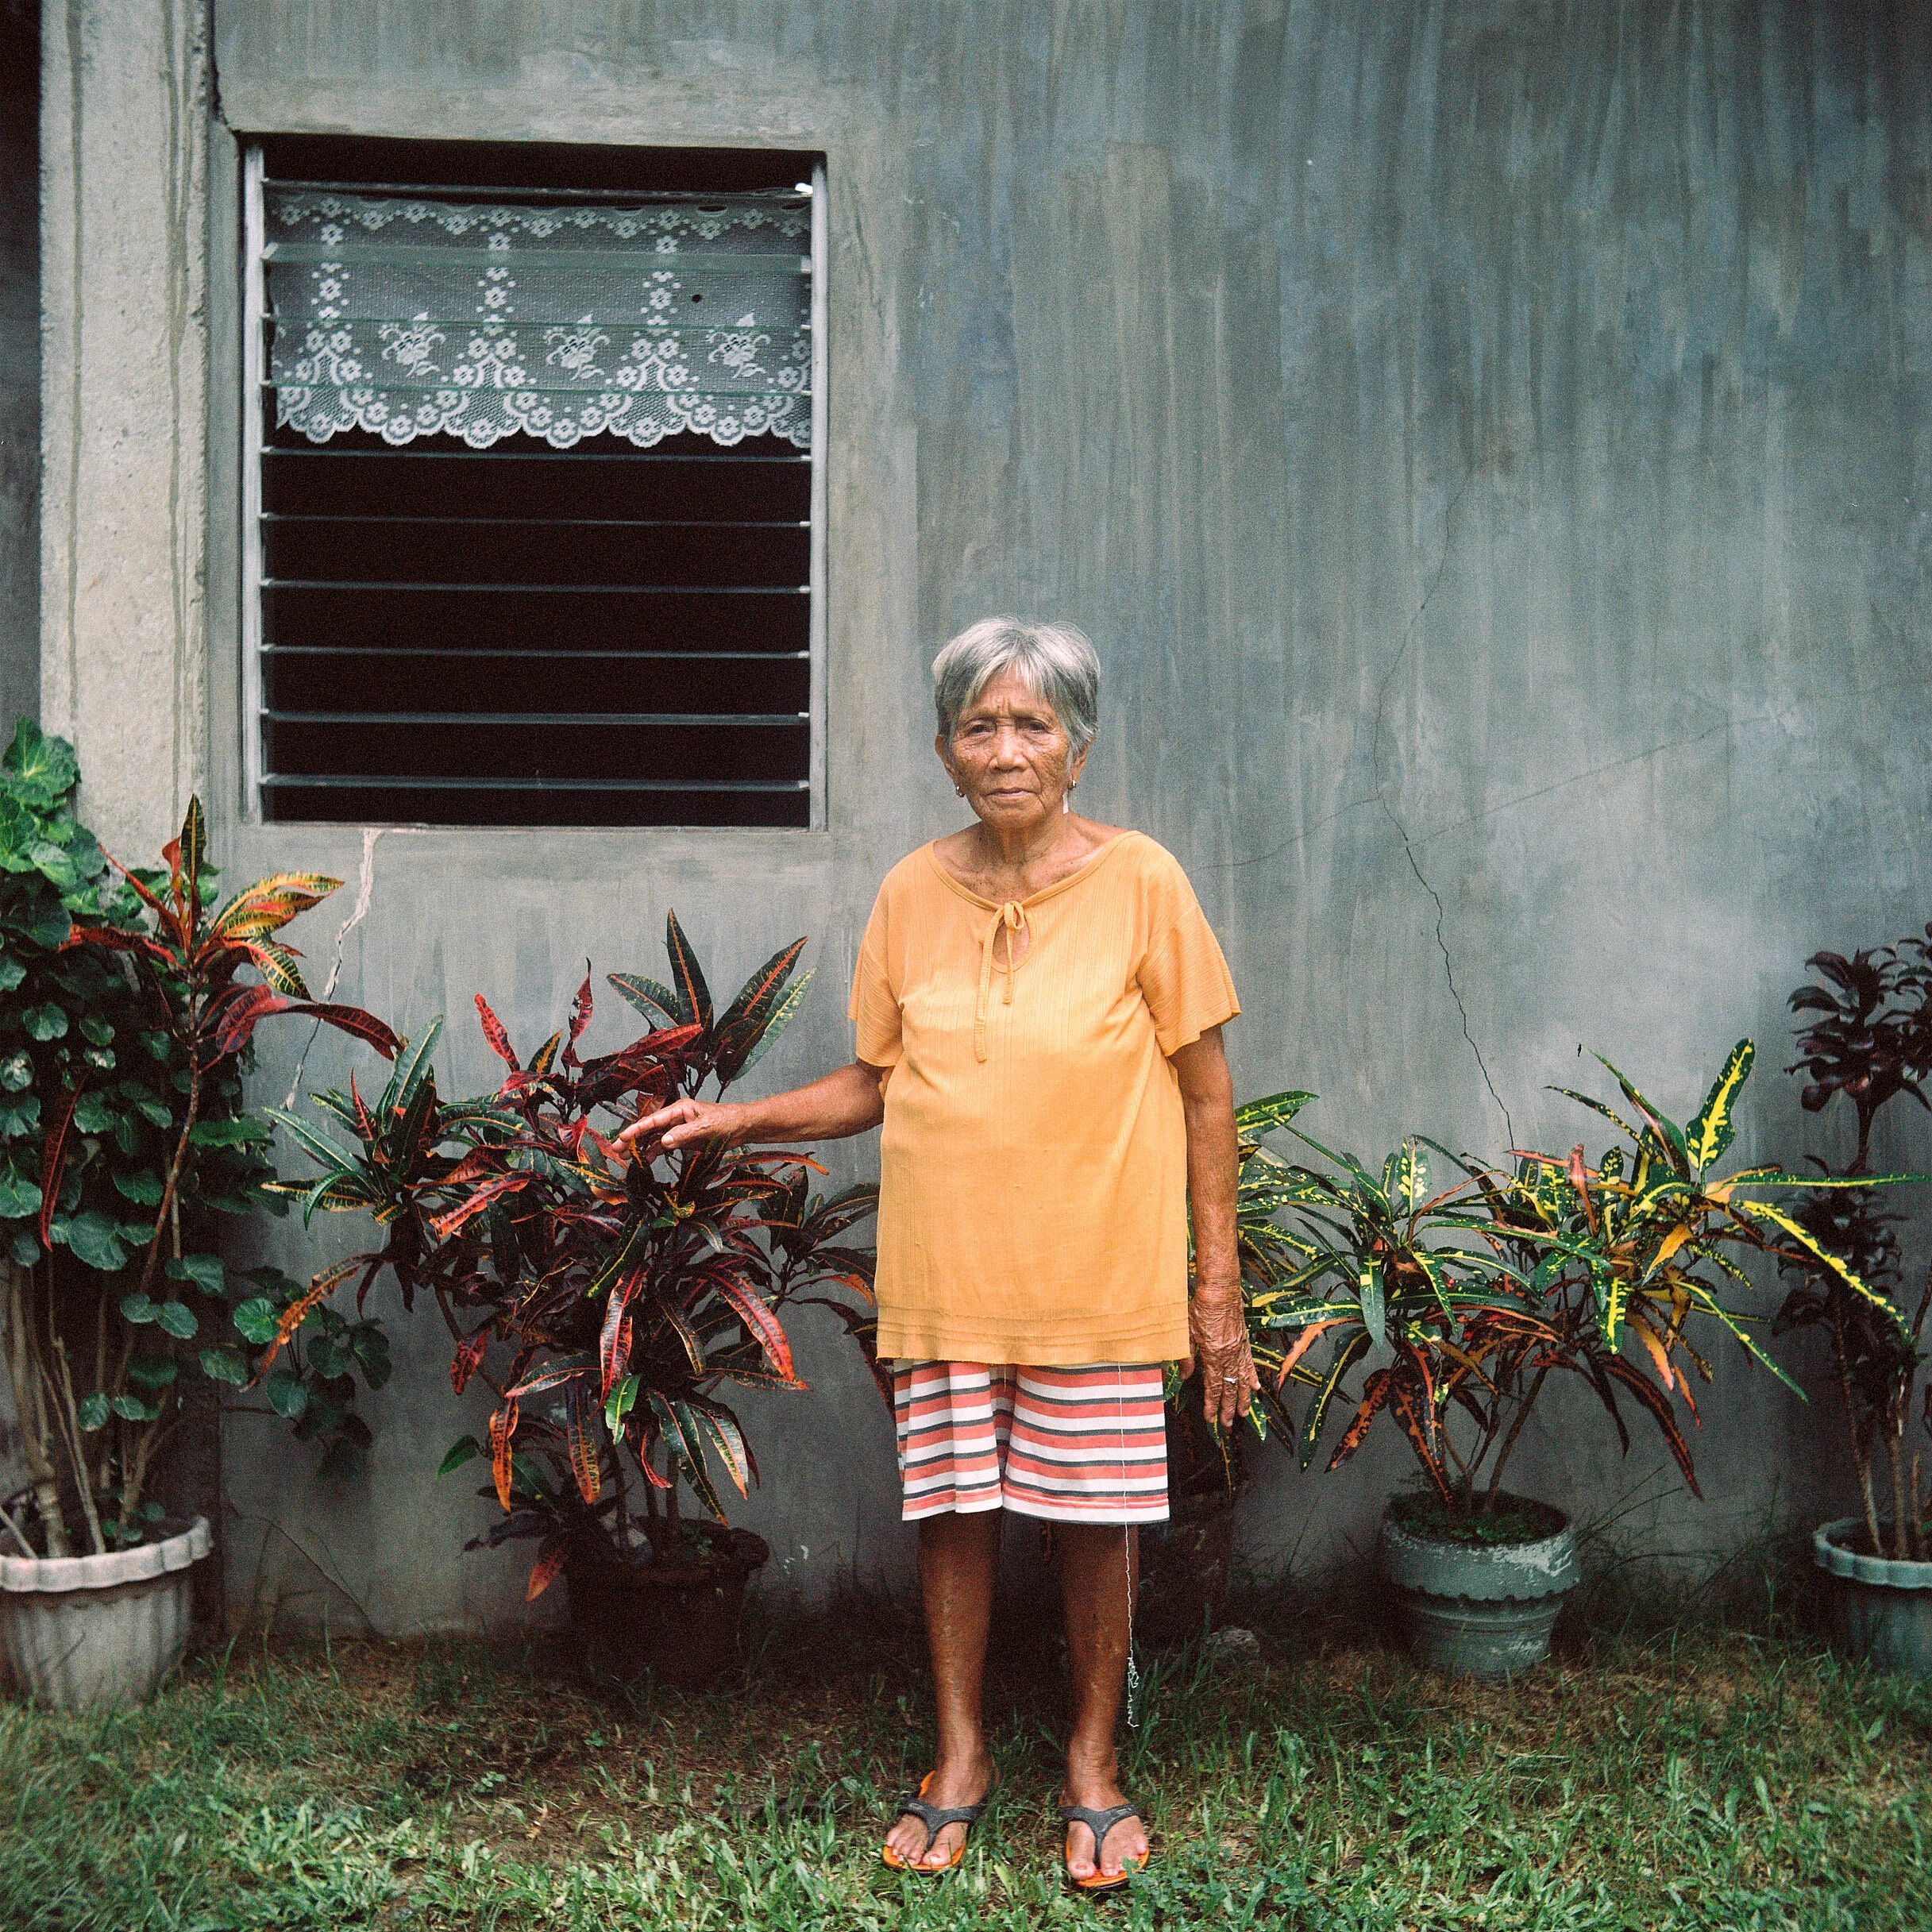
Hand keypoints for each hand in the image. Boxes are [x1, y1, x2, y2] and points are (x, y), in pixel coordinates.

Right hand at [614, 1095, 746, 1156]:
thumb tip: (662, 1142)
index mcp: (679, 1109)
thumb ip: (684, 1135)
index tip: (623, 1138)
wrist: (742, 1127)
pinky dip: (653, 1153)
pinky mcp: (682, 1140)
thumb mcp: (705, 1127)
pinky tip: (643, 1160)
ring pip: (654, 1138)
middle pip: (649, 1129)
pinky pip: (664, 1146)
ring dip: (640, 1147)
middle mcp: (675, 1118)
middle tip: (615, 1151)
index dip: (637, 1129)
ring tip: (625, 1158)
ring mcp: (678, 1129)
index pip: (653, 1119)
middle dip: (632, 1139)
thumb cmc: (726, 1121)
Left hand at [1183, 1282, 1259, 1431]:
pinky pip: (1249, 1363)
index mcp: (1213, 1355)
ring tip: (1243, 1413)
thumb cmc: (1201, 1309)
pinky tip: (1255, 1387)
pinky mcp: (1244, 1341)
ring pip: (1242, 1379)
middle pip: (1229, 1388)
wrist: (1220, 1291)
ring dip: (1242, 1398)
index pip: (1213, 1387)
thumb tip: (1185, 1376)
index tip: (1211, 1418)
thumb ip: (1187, 1357)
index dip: (1212, 1404)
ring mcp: (1238, 1349)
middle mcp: (1228, 1355)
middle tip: (1227, 1424)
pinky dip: (1252, 1377)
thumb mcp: (1187, 1333)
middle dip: (1228, 1408)